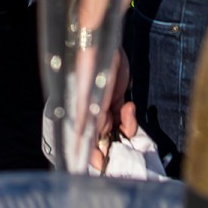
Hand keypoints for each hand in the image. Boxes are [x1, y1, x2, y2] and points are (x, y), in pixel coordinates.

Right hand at [90, 47, 138, 172]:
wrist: (101, 43)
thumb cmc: (87, 71)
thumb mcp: (85, 102)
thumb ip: (85, 129)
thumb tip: (86, 156)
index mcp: (78, 119)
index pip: (86, 146)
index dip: (97, 156)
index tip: (108, 163)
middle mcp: (89, 117)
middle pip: (103, 141)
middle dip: (115, 143)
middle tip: (123, 138)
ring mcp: (103, 109)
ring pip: (117, 132)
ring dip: (126, 129)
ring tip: (127, 113)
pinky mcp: (116, 100)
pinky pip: (124, 118)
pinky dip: (129, 118)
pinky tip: (128, 106)